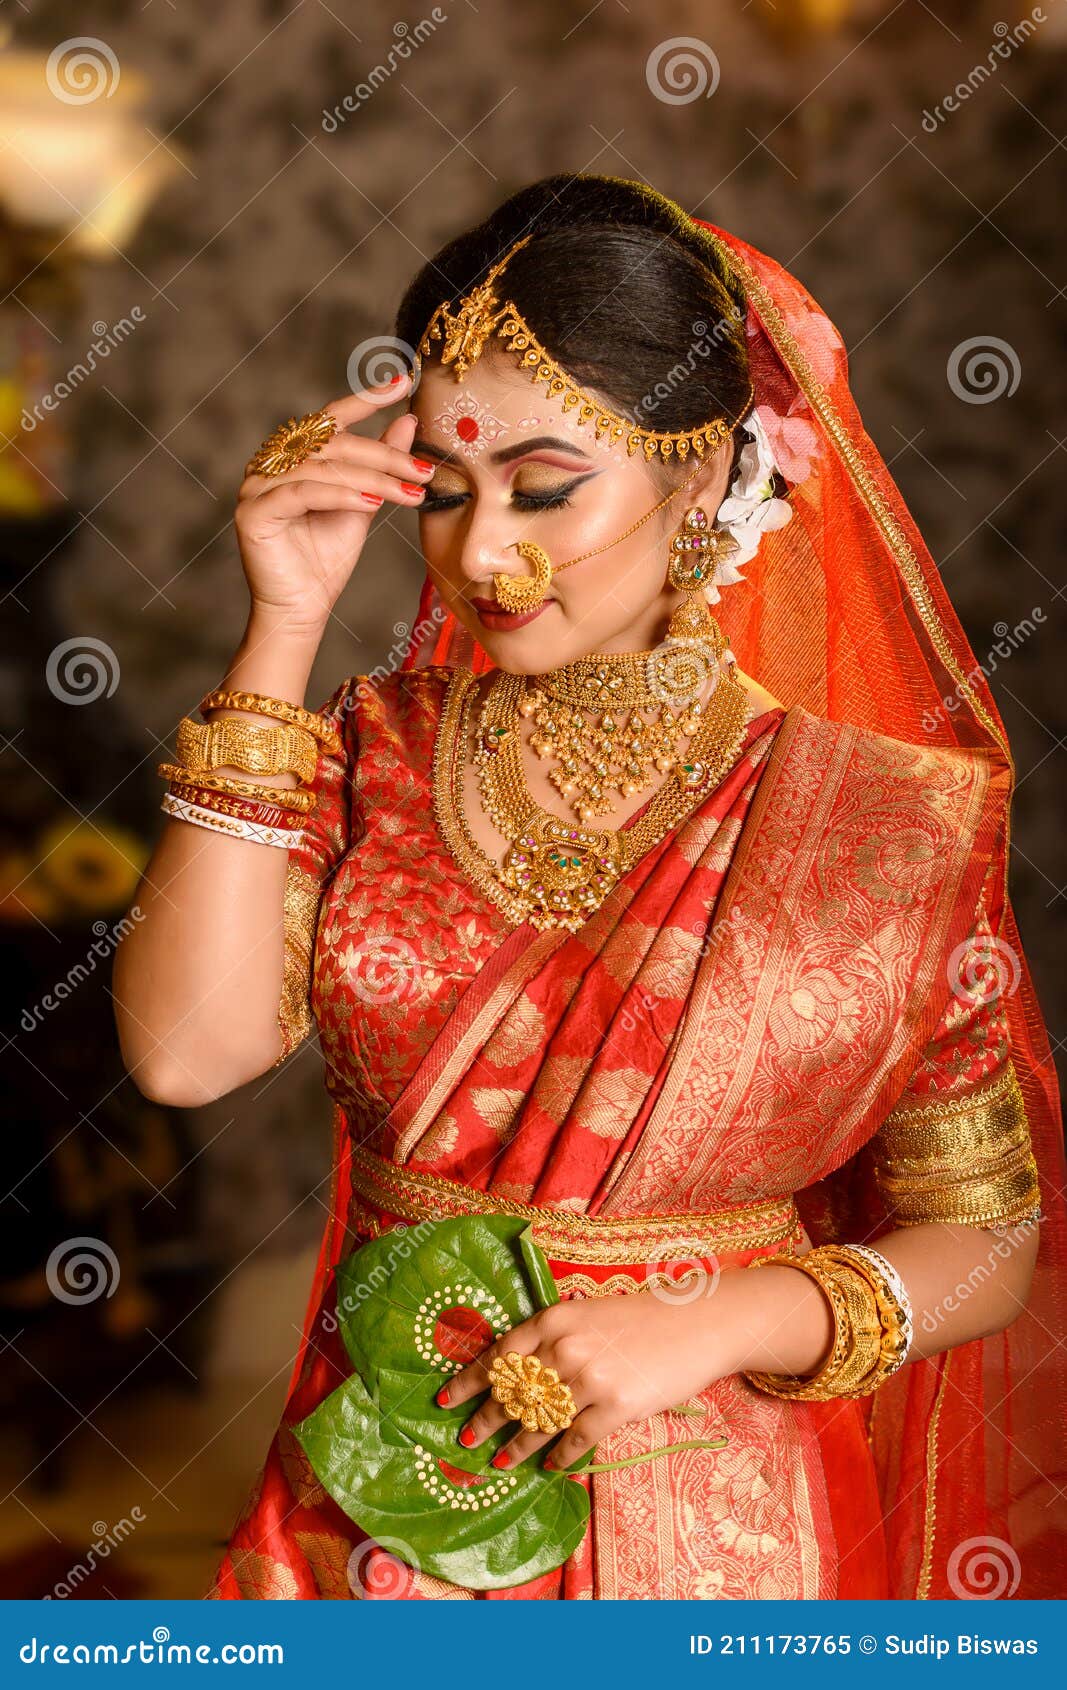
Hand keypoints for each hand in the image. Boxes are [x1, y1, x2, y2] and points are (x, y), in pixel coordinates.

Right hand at [233, 372, 434, 638]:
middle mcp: (270, 463)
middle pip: (332, 443)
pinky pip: (303, 493)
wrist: (302, 609)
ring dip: (372, 480)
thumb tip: (408, 420)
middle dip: (384, 456)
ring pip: (323, 468)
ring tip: (408, 493)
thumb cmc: (326, 559)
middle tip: (423, 469)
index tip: (402, 383)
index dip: (365, 399)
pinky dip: (341, 496)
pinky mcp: (253, 512)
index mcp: (293, 455)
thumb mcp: (364, 502)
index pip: (330, 417)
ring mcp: (256, 485)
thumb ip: (380, 463)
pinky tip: (372, 505)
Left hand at [437, 1288, 728, 1473]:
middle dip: (487, 1419)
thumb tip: (518, 1371)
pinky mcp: (618, 1407)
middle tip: (467, 1438)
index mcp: (555, 1319)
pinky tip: (550, 1467)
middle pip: (514, 1392)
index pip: (500, 1354)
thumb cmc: (642, 1317)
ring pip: (541, 1422)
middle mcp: (566, 1348)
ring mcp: (592, 1379)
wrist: (698, 1323)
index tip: (447, 1398)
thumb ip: (554, 1337)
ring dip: (518, 1446)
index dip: (470, 1379)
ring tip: (500, 1462)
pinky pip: (577, 1440)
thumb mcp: (589, 1314)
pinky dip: (560, 1457)